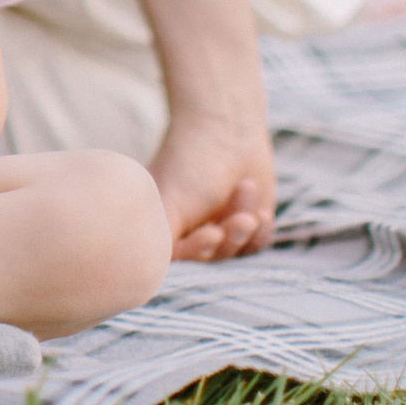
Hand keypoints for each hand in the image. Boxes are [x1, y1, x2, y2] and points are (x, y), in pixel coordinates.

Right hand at [151, 115, 275, 261]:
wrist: (228, 129)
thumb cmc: (191, 162)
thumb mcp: (169, 205)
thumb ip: (157, 244)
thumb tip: (143, 275)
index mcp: (161, 228)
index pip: (179, 261)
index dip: (199, 251)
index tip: (212, 233)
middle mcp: (187, 233)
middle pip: (211, 260)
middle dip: (229, 237)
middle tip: (242, 217)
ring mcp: (217, 230)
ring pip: (235, 251)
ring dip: (245, 227)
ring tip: (246, 188)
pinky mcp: (245, 226)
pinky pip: (254, 246)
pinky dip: (260, 232)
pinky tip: (262, 212)